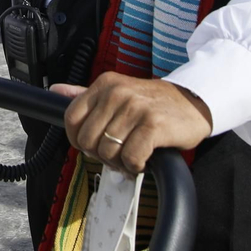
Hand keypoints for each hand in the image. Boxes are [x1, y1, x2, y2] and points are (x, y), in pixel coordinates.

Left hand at [52, 73, 213, 175]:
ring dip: (121, 161)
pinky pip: (130, 158)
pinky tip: (146, 157)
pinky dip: (137, 165)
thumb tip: (56, 91)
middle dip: (101, 154)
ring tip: (135, 153)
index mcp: (105, 84)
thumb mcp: (118, 91)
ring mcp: (135, 108)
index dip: (78, 139)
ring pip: (107, 152)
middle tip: (119, 151)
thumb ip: (86, 94)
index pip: (71, 118)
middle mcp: (118, 93)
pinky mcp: (153, 125)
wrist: (195, 103)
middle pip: (87, 140)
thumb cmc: (154, 103)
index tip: (94, 145)